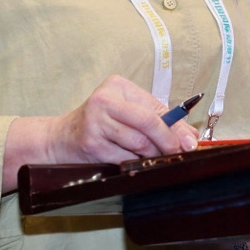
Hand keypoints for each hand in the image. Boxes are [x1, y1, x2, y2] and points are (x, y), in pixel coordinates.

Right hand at [3, 75, 195, 190]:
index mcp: (117, 86)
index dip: (175, 127)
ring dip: (151, 155)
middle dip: (167, 142)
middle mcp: (104, 100)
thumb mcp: (127, 113)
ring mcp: (95, 122)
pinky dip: (134, 163)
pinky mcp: (91, 143)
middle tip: (177, 154)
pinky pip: (124, 158)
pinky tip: (134, 162)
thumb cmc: (99, 125)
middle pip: (148, 123)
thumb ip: (158, 120)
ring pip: (138, 143)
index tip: (189, 142)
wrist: (59, 139)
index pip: (154, 107)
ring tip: (152, 157)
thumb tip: (189, 137)